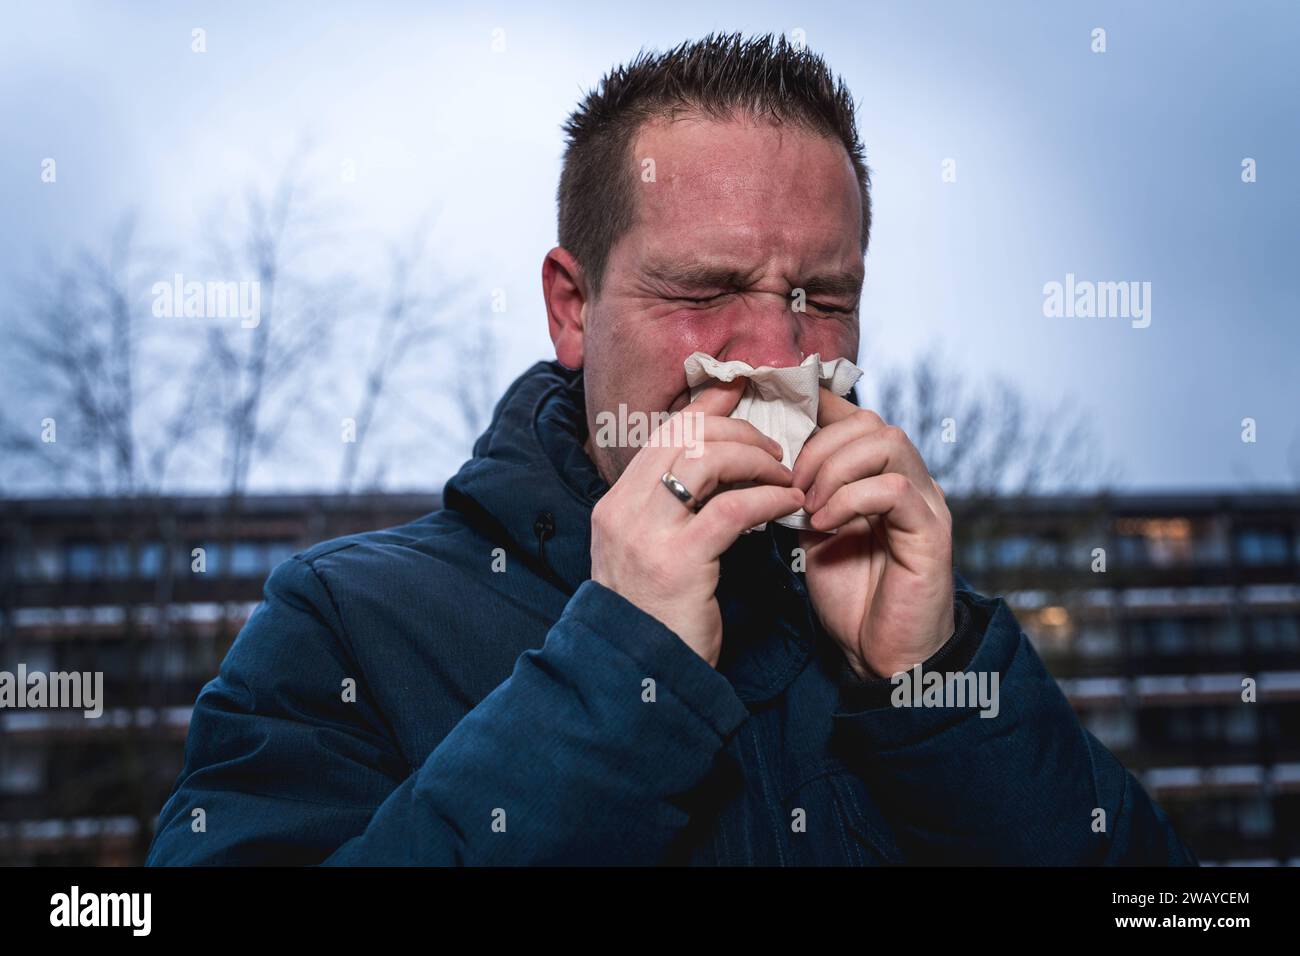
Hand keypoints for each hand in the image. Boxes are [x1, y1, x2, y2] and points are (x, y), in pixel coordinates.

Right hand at [590, 380, 805, 666]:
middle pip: (684, 436)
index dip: (708, 407)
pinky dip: (768, 498)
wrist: (639, 677)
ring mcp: (646, 535)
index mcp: (615, 504)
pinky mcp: (679, 562)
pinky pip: (733, 509)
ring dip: (755, 458)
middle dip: (739, 431)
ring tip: (786, 474)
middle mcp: (623, 511)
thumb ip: (671, 510)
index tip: (746, 393)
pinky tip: (790, 504)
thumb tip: (718, 465)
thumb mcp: (652, 552)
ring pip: (706, 460)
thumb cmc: (658, 616)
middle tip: (777, 448)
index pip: (663, 432)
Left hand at [792, 390, 954, 679]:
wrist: (880, 655)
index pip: (855, 416)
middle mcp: (910, 480)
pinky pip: (896, 488)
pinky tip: (824, 526)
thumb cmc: (850, 595)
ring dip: (835, 468)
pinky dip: (851, 498)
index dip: (815, 408)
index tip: (777, 423)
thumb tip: (768, 455)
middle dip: (819, 445)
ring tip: (808, 506)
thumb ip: (803, 490)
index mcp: (881, 475)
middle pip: (871, 421)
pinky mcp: (931, 533)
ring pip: (888, 442)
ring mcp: (925, 503)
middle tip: (791, 485)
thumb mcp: (813, 530)